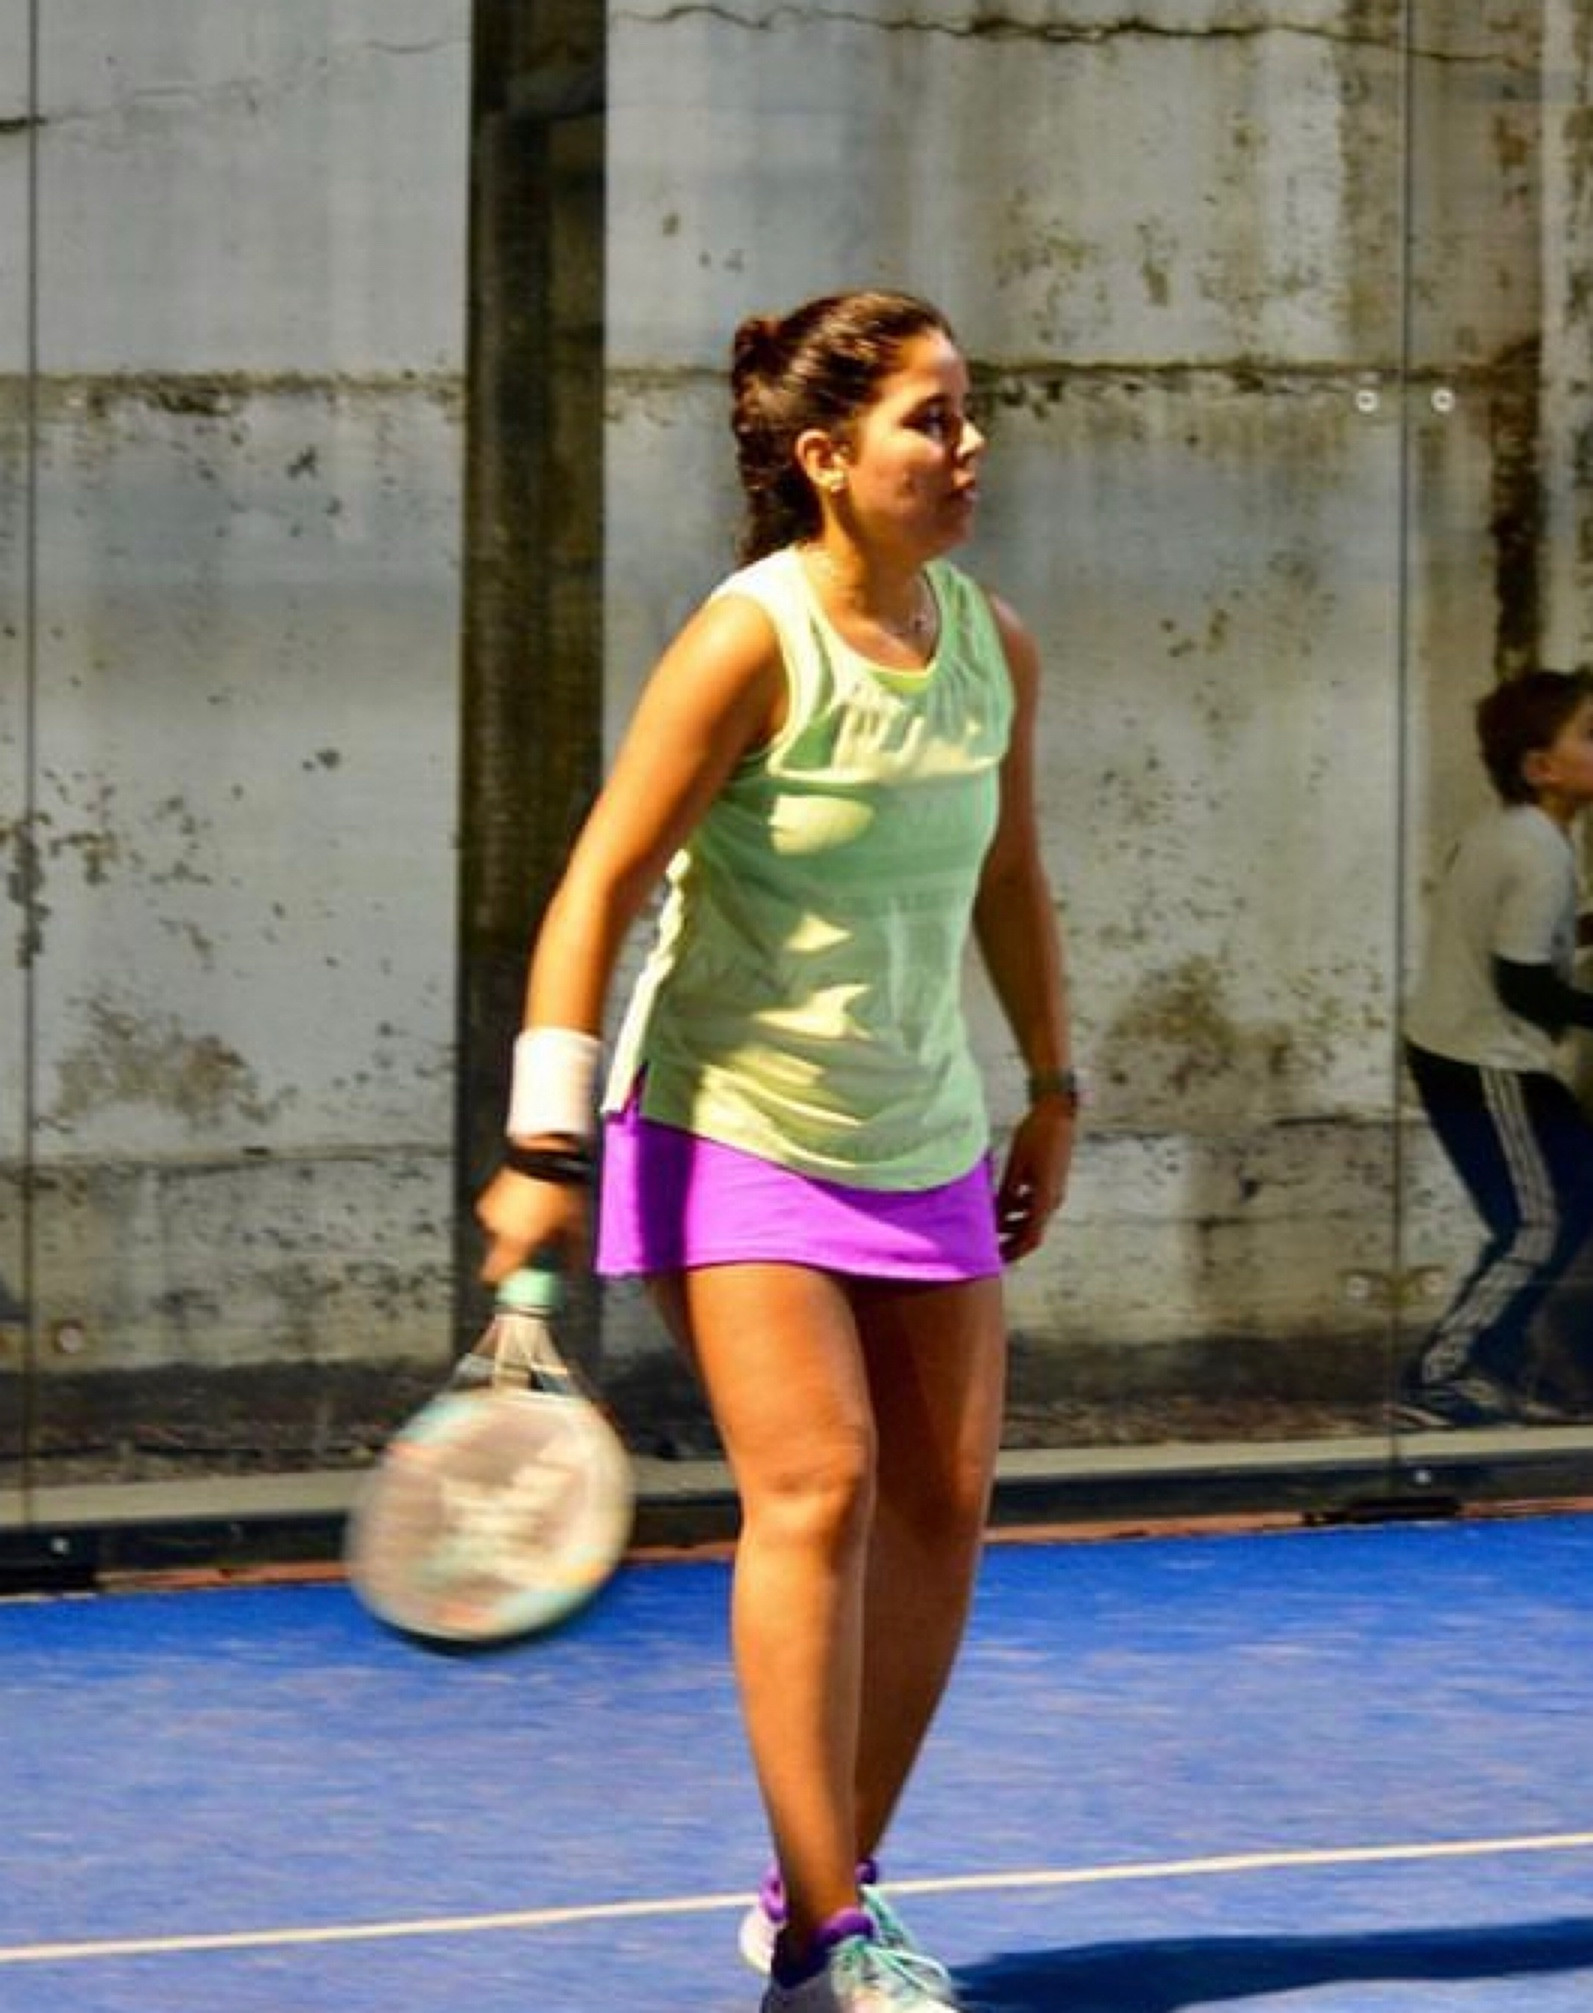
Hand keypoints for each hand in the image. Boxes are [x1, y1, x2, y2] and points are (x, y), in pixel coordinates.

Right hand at [476, 1166, 589, 1283]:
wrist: (544, 1152)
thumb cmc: (562, 1191)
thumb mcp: (575, 1226)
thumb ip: (573, 1255)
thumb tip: (574, 1273)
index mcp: (514, 1242)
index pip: (494, 1275)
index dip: (504, 1280)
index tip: (519, 1278)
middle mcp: (496, 1230)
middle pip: (497, 1255)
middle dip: (514, 1254)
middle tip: (535, 1244)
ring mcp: (489, 1213)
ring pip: (496, 1236)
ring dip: (510, 1234)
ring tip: (534, 1220)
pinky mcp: (487, 1198)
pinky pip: (495, 1218)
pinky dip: (507, 1218)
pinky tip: (526, 1206)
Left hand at [994, 1102, 1073, 1262]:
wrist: (1057, 1113)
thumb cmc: (1034, 1136)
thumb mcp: (1016, 1166)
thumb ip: (1007, 1195)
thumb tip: (995, 1219)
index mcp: (1045, 1198)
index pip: (1031, 1237)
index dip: (1013, 1251)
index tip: (996, 1260)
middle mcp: (1053, 1199)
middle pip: (1033, 1232)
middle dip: (1011, 1242)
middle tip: (990, 1249)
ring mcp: (1054, 1191)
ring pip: (1033, 1218)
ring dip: (1014, 1225)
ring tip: (991, 1225)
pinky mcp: (1051, 1181)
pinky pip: (1035, 1204)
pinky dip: (1019, 1209)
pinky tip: (1002, 1203)